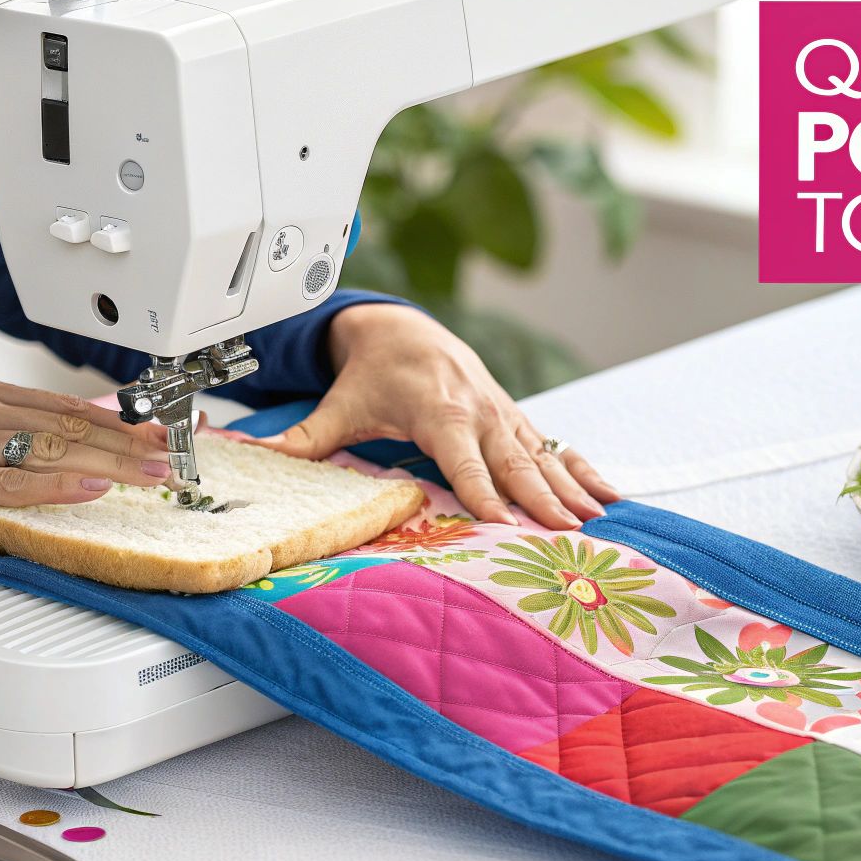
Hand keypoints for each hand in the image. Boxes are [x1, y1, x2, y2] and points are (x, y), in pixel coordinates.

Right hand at [0, 372, 173, 571]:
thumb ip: (13, 437)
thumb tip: (83, 443)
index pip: (66, 404)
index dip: (122, 419)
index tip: (164, 432)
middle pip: (66, 423)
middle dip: (128, 441)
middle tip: (173, 454)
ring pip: (46, 448)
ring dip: (107, 463)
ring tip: (150, 473)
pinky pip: (7, 480)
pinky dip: (54, 486)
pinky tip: (89, 489)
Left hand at [256, 303, 618, 528]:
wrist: (404, 328)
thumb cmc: (372, 369)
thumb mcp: (338, 405)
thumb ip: (301, 440)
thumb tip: (250, 455)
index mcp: (437, 410)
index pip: (462, 458)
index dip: (481, 489)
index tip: (501, 520)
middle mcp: (478, 411)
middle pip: (513, 461)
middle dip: (540, 496)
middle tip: (565, 532)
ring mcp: (503, 414)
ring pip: (542, 455)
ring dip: (570, 488)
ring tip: (596, 522)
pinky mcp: (516, 419)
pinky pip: (555, 447)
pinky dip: (583, 470)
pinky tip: (609, 497)